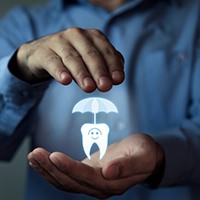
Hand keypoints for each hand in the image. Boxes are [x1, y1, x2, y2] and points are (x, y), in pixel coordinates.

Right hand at [13, 28, 123, 91]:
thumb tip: (117, 77)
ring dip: (82, 73)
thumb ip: (106, 65)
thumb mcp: (91, 59)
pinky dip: (59, 71)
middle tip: (105, 86)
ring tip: (88, 87)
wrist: (42, 53)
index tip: (117, 80)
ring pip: (73, 58)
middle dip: (99, 71)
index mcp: (93, 37)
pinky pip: (52, 61)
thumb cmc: (73, 57)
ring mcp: (59, 42)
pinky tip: (65, 80)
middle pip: (91, 54)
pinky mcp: (44, 51)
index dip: (113, 66)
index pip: (106, 52)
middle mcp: (77, 35)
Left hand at [27, 134, 163, 198]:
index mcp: (112, 185)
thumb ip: (127, 166)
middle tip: (35, 153)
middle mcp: (99, 187)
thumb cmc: (144, 153)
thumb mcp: (141, 156)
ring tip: (33, 156)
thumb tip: (108, 173)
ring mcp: (92, 182)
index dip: (69, 168)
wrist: (144, 155)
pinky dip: (53, 169)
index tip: (54, 156)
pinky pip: (67, 175)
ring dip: (47, 170)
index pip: (86, 178)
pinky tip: (42, 161)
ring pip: (65, 181)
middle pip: (70, 181)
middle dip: (51, 168)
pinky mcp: (87, 174)